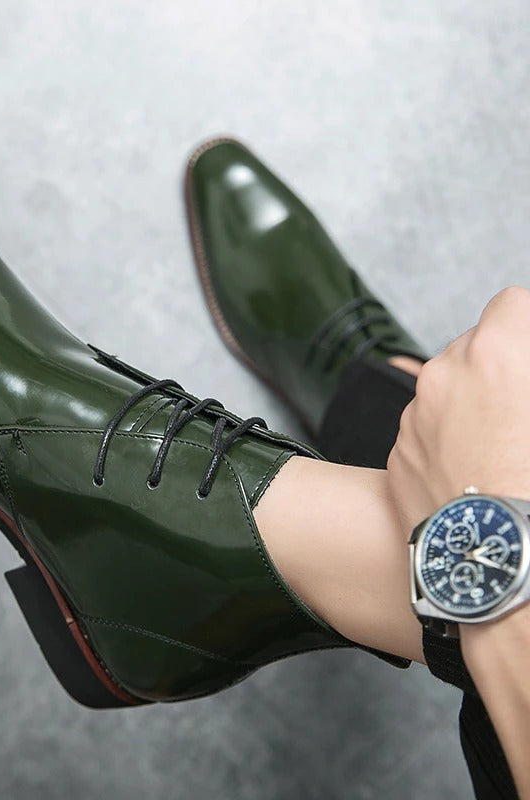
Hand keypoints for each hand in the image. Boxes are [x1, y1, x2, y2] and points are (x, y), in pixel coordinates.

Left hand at [387, 287, 529, 797]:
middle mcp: (442, 379)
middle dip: (502, 369)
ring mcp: (413, 420)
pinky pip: (425, 432)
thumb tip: (521, 372)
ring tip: (507, 455)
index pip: (511, 306)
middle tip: (524, 413)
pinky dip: (446, 442)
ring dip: (472, 406)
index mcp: (497, 356)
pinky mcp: (397, 458)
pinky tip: (478, 477)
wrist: (511, 582)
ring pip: (446, 392)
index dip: (527, 329)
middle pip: (475, 349)